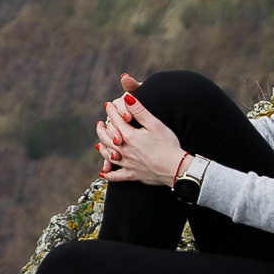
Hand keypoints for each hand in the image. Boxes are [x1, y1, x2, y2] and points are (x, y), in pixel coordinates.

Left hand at [95, 74, 185, 188]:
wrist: (175, 168)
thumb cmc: (167, 144)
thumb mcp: (154, 124)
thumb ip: (139, 110)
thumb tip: (126, 98)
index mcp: (129, 136)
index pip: (115, 120)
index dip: (111, 111)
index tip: (107, 105)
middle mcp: (124, 150)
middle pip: (107, 138)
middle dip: (102, 129)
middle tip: (99, 124)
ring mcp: (127, 163)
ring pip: (108, 155)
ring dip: (102, 147)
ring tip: (99, 143)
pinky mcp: (133, 175)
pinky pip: (116, 176)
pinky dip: (109, 174)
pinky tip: (104, 173)